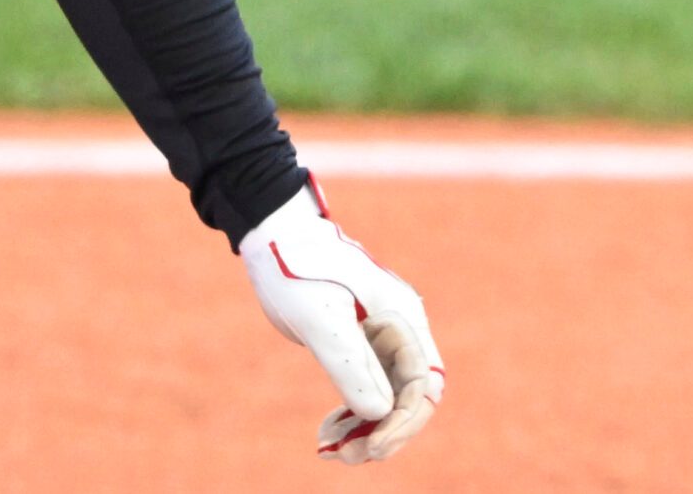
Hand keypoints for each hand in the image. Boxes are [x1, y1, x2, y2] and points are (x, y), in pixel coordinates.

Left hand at [241, 178, 444, 463]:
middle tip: (348, 456)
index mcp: (402, 319)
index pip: (422, 385)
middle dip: (383, 431)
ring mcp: (381, 336)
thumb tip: (380, 413)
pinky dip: (352, 411)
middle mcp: (400, 329)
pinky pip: (367, 387)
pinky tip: (329, 429)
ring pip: (388, 396)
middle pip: (409, 396)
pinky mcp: (359, 342)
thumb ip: (351, 365)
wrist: (271, 235)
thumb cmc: (295, 269)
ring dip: (366, 427)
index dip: (403, 422)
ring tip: (332, 450)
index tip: (373, 445)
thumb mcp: (320, 320)